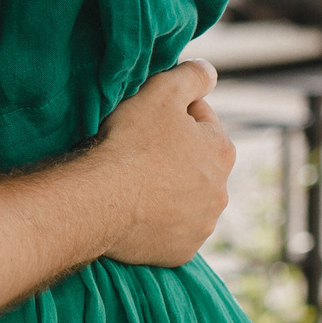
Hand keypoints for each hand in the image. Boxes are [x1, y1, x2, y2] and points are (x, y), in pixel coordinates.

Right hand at [88, 61, 233, 267]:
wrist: (100, 201)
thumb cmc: (130, 144)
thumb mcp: (161, 92)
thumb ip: (191, 76)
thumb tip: (210, 72)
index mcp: (222, 150)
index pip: (200, 118)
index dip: (170, 112)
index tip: (144, 118)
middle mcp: (221, 191)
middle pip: (195, 162)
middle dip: (173, 153)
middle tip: (137, 148)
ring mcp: (201, 226)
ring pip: (185, 197)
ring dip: (167, 188)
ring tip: (133, 181)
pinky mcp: (180, 251)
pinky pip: (171, 230)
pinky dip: (158, 220)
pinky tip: (134, 210)